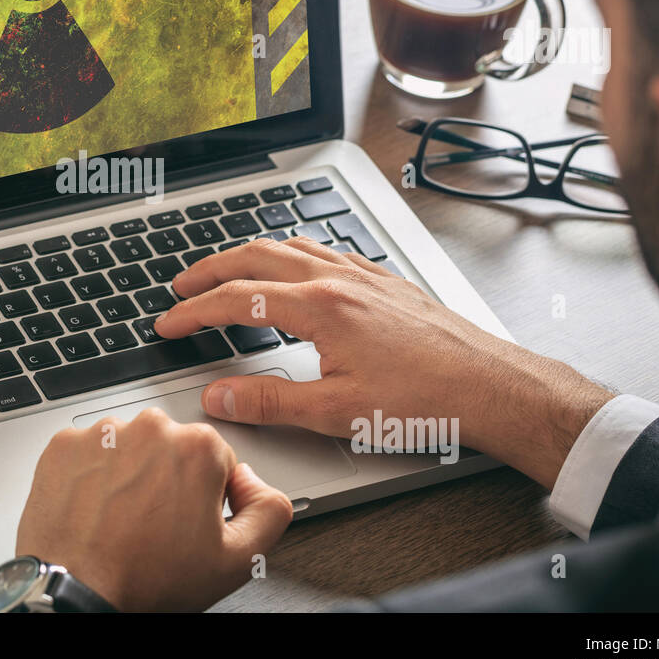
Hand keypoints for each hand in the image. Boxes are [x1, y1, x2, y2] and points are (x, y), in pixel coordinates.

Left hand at [16, 408, 292, 611]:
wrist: (77, 592)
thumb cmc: (146, 579)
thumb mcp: (237, 560)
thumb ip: (269, 511)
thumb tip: (256, 483)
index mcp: (198, 447)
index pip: (216, 459)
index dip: (206, 495)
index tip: (188, 520)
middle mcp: (151, 428)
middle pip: (171, 448)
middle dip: (168, 479)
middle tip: (155, 525)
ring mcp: (103, 433)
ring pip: (129, 447)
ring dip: (129, 474)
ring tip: (121, 519)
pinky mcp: (65, 444)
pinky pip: (88, 452)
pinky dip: (91, 474)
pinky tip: (95, 508)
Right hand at [153, 237, 613, 488]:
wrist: (491, 385)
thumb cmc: (426, 400)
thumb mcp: (335, 412)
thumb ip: (268, 401)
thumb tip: (218, 398)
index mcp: (319, 307)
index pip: (236, 301)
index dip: (193, 312)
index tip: (168, 324)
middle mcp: (338, 279)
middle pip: (255, 256)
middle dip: (210, 269)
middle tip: (180, 286)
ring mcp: (363, 274)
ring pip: (290, 245)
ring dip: (248, 255)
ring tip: (226, 270)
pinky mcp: (384, 281)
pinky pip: (325, 249)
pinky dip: (292, 252)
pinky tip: (296, 267)